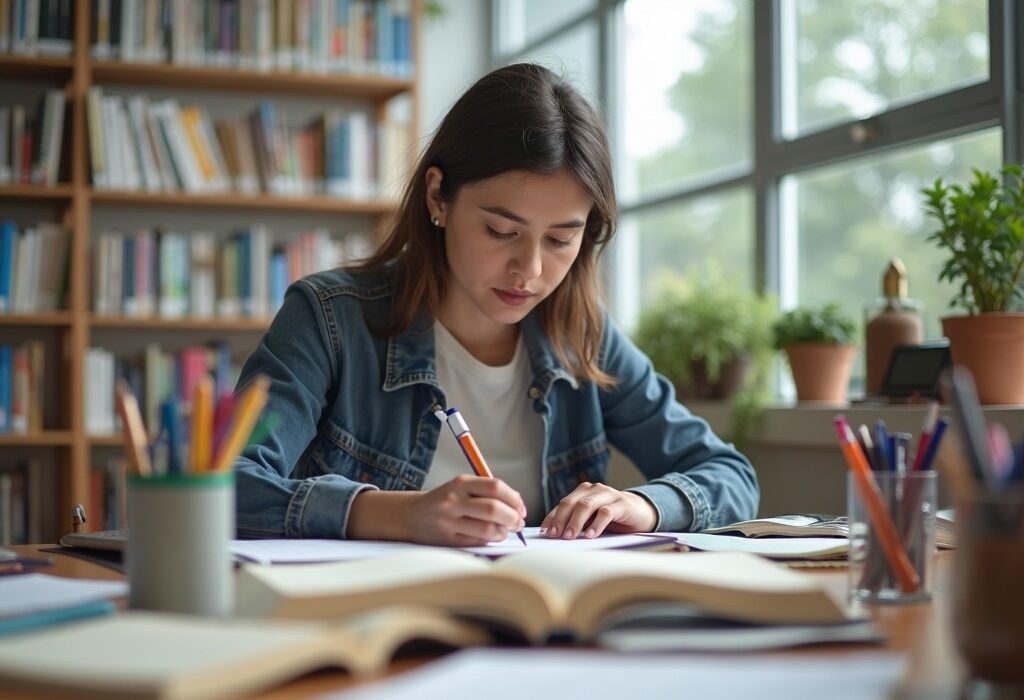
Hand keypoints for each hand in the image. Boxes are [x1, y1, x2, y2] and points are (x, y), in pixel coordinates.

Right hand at [401, 475, 525, 545]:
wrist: (410, 515)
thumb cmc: (444, 500)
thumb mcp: (461, 487)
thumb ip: (487, 491)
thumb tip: (518, 503)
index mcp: (460, 483)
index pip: (496, 487)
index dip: (514, 499)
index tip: (520, 507)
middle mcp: (454, 500)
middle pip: (494, 509)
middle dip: (513, 518)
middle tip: (518, 522)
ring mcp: (450, 521)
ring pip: (488, 529)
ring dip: (503, 532)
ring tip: (504, 530)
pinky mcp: (448, 540)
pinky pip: (478, 541)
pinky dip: (490, 540)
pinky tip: (491, 536)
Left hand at [540, 482, 656, 538]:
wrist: (641, 511)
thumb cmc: (612, 517)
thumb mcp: (591, 519)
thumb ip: (576, 521)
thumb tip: (555, 534)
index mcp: (583, 492)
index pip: (563, 503)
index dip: (552, 517)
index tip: (545, 532)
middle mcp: (594, 490)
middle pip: (572, 502)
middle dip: (561, 519)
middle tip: (555, 535)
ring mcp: (609, 495)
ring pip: (587, 505)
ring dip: (576, 521)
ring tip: (570, 536)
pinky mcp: (622, 504)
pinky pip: (606, 512)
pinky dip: (596, 524)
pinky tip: (590, 535)